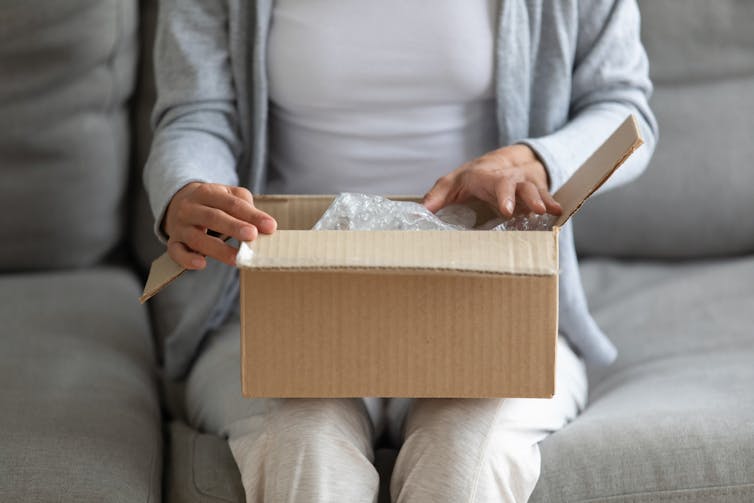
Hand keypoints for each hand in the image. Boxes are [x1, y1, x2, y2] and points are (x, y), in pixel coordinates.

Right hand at [164, 182, 276, 269]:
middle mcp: (190, 208)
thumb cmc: (213, 202)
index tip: (270, 226)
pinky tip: (201, 264)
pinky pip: (176, 252)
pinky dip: (187, 259)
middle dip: (234, 227)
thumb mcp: (229, 195)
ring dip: (218, 249)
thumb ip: (246, 207)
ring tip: (237, 258)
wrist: (178, 202)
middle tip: (252, 235)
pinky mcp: (173, 242)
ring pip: (197, 238)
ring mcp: (180, 226)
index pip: (231, 203)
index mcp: (207, 192)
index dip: (251, 215)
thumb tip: (265, 225)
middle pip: (213, 217)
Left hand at [422, 144, 561, 217]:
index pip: (492, 181)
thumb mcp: (453, 182)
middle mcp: (506, 176)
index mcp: (484, 175)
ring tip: (549, 212)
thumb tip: (418, 213)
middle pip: (517, 183)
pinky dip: (552, 205)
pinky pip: (546, 197)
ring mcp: (523, 183)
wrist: (508, 161)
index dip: (501, 193)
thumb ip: (437, 197)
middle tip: (532, 209)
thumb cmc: (475, 176)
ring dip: (541, 200)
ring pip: (535, 188)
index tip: (505, 209)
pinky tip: (559, 214)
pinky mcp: (537, 192)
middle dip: (524, 196)